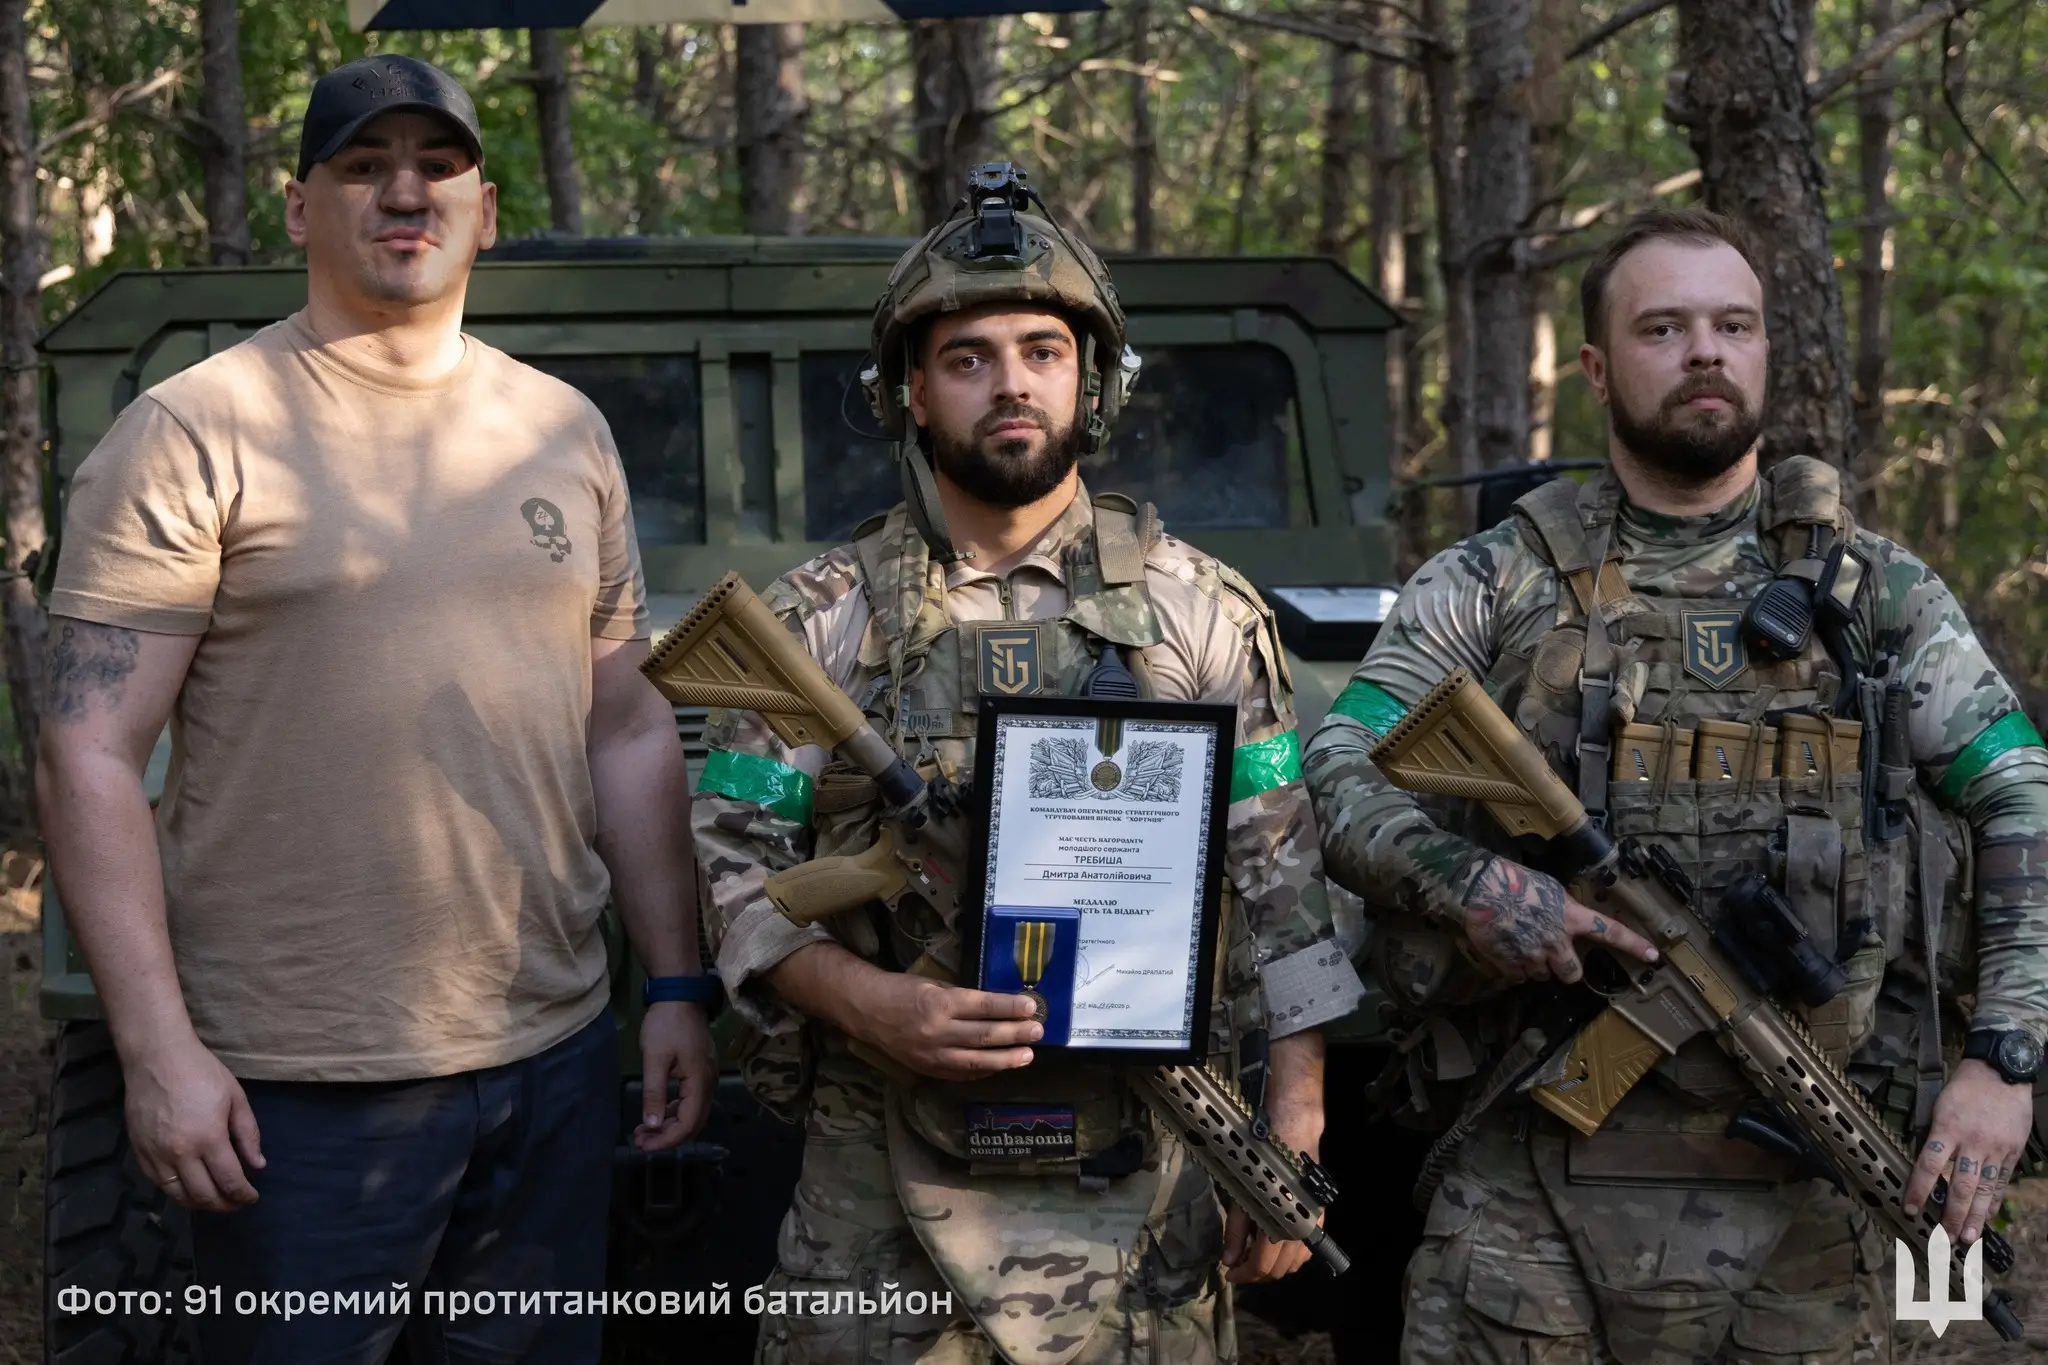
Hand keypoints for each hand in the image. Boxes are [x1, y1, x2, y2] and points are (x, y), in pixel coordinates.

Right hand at [122, 1029, 263, 1212]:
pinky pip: (159, 1185)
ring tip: (215, 1201)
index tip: (252, 1198)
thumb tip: (258, 1165)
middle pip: (204, 1196)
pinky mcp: (139, 1153)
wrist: (157, 1058)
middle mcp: (180, 1153)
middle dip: (224, 1205)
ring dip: (200, 1205)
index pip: (229, 1181)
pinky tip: (190, 1189)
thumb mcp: (235, 1098)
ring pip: (178, 1196)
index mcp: (208, 1138)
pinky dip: (177, 1193)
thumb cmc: (201, 1073)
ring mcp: (155, 1156)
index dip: (243, 1195)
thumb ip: (248, 1135)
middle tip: (236, 1203)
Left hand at [634, 1001, 718, 1152]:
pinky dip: (673, 1112)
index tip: (643, 1145)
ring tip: (643, 1131)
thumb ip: (654, 1093)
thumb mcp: (655, 1058)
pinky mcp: (700, 1072)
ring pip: (692, 1114)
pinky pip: (690, 1101)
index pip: (688, 1123)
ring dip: (669, 1126)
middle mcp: (708, 1084)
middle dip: (667, 1137)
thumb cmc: (666, 1025)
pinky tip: (656, 1114)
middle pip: (693, 1123)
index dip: (667, 1140)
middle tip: (640, 1141)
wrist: (680, 995)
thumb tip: (652, 1125)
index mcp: (700, 1082)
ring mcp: (706, 1078)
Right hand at [850, 975, 1041, 1081]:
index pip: (983, 1007)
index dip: (1009, 1008)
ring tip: (1027, 1055)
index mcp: (939, 1003)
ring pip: (977, 1060)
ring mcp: (933, 1055)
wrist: (867, 1011)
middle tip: (1038, 1031)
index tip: (1031, 1007)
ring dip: (1006, 1059)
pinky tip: (1000, 1066)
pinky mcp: (928, 1070)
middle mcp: (937, 1031)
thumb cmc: (903, 991)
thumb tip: (999, 1007)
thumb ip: (964, 998)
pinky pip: (962, 1073)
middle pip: (984, 1036)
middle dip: (1015, 1034)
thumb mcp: (935, 985)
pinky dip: (984, 1070)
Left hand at [1222, 1093, 1323, 1283]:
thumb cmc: (1261, 1160)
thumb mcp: (1242, 1195)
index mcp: (1279, 1225)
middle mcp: (1300, 1231)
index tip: (1228, 1275)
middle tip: (1238, 1266)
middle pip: (1279, 1270)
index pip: (1262, 1266)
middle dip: (1256, 1274)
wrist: (1292, 1132)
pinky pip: (1308, 1251)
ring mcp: (1313, 1225)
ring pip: (1295, 1264)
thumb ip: (1235, 1231)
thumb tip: (1228, 1261)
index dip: (1243, 1275)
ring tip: (1255, 1258)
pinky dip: (1293, 1257)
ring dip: (1275, 1267)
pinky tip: (1278, 1249)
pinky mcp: (1320, 1217)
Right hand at [1461, 856, 1658, 983]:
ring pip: (1543, 975)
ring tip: (1522, 943)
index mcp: (1570, 917)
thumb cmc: (1513, 881)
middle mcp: (1556, 941)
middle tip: (1553, 955)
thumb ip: (1564, 909)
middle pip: (1573, 974)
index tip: (1653, 956)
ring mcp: (1534, 955)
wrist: (1479, 888)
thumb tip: (1569, 921)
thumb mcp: (1549, 888)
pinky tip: (1508, 948)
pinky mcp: (1511, 964)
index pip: (1610, 932)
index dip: (1633, 944)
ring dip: (1537, 965)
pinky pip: (1519, 975)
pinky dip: (1515, 966)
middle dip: (1565, 968)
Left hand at [1904, 1058, 2034, 1242]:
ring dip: (1974, 1216)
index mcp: (1947, 1127)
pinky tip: (1986, 1217)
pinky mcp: (2012, 1151)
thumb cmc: (1964, 1087)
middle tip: (1943, 1238)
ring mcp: (1995, 1148)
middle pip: (1960, 1185)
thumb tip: (1924, 1165)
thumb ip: (1934, 1136)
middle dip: (1950, 1214)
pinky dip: (1993, 1201)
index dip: (1918, 1189)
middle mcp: (1972, 1141)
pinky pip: (2001, 1181)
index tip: (1909, 1209)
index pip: (1928, 1165)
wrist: (2001, 1071)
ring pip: (1983, 1189)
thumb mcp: (1939, 1106)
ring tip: (1966, 1238)